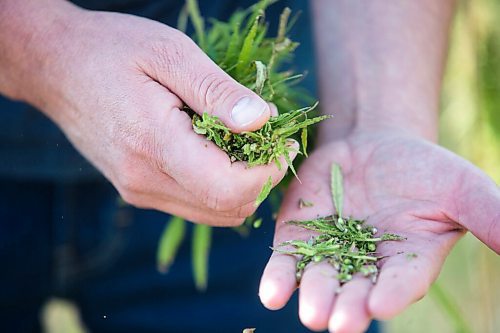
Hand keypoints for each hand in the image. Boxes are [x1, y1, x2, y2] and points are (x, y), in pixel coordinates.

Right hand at [0, 1, 293, 225]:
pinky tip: (220, 152)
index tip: (285, 141)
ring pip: (213, 213)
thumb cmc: (111, 49)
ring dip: (243, 186)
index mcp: (154, 145)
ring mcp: (139, 190)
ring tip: (248, 144)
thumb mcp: (170, 54)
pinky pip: (194, 204)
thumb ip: (218, 91)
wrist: (54, 67)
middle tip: (273, 141)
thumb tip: (264, 120)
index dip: (269, 172)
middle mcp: (145, 181)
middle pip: (227, 209)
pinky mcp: (138, 189)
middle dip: (262, 180)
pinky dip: (220, 187)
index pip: (229, 188)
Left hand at [259, 130, 499, 331]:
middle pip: (355, 291)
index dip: (392, 294)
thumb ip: (489, 215)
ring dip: (313, 296)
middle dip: (347, 307)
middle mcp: (366, 266)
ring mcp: (329, 253)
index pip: (401, 283)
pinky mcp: (299, 237)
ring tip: (310, 311)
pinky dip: (279, 277)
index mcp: (407, 262)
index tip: (380, 304)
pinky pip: (288, 260)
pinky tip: (271, 293)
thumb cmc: (422, 169)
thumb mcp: (459, 187)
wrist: (373, 145)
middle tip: (338, 323)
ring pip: (319, 281)